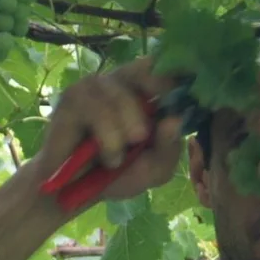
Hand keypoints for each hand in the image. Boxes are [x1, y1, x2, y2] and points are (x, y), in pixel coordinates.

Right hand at [33, 58, 182, 205]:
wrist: (75, 192)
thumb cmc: (116, 175)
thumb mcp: (154, 168)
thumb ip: (169, 147)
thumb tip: (174, 119)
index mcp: (144, 91)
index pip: (166, 67)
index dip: (179, 75)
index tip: (188, 97)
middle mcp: (120, 81)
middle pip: (146, 68)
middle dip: (154, 97)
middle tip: (146, 134)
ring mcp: (94, 86)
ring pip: (121, 95)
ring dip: (126, 131)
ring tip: (120, 158)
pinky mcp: (71, 98)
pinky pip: (98, 111)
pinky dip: (108, 140)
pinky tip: (108, 158)